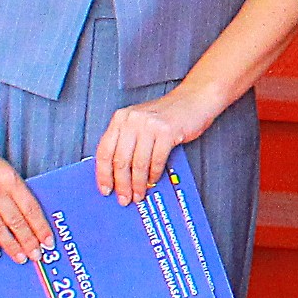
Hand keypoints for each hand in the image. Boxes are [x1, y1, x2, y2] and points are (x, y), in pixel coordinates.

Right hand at [0, 139, 52, 259]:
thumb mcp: (4, 168)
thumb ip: (15, 190)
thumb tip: (29, 217)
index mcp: (9, 179)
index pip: (30, 209)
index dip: (41, 228)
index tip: (48, 242)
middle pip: (16, 222)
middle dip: (28, 241)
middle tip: (37, 255)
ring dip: (11, 246)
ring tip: (21, 257)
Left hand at [95, 87, 219, 204]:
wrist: (194, 99)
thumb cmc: (168, 114)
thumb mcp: (140, 123)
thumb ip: (127, 141)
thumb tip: (117, 173)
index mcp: (121, 119)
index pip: (104, 151)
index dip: (103, 174)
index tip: (105, 189)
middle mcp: (132, 120)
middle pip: (120, 160)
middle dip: (122, 184)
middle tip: (124, 198)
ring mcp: (149, 125)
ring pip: (138, 163)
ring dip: (139, 183)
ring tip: (139, 194)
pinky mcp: (167, 132)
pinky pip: (157, 160)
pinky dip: (154, 174)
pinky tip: (154, 180)